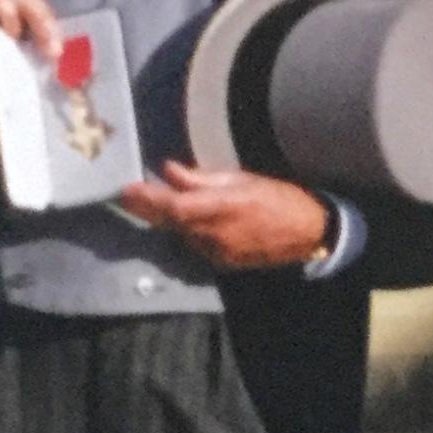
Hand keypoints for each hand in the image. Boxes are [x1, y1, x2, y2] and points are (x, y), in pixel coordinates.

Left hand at [117, 161, 329, 271]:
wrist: (306, 234)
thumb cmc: (278, 198)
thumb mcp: (242, 179)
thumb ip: (202, 178)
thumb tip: (169, 170)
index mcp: (223, 208)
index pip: (175, 206)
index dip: (148, 200)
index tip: (127, 189)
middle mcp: (215, 234)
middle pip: (170, 222)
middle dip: (146, 209)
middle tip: (126, 195)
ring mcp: (217, 252)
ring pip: (181, 234)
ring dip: (167, 219)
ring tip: (152, 202)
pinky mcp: (221, 263)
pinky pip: (195, 244)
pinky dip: (186, 230)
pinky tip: (186, 219)